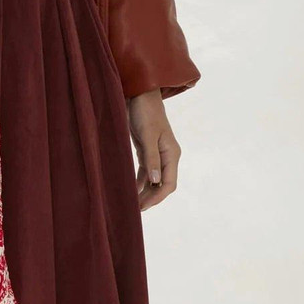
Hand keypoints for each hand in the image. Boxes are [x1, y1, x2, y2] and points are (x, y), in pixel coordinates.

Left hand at [128, 89, 181, 211]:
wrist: (139, 93)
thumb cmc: (144, 112)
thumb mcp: (147, 134)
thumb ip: (151, 158)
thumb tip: (155, 181)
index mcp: (172, 153)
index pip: (168, 183)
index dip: (157, 197)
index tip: (143, 207)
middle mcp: (167, 155)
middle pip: (162, 184)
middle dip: (150, 197)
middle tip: (135, 210)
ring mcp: (157, 153)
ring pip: (153, 179)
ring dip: (144, 191)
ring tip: (132, 204)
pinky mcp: (146, 149)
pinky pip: (145, 170)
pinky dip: (139, 181)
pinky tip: (131, 189)